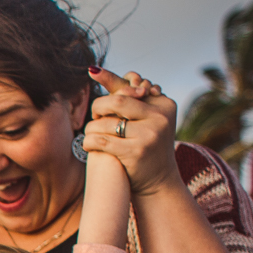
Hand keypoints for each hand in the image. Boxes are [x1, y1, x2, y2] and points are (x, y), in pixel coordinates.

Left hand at [80, 68, 179, 198]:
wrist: (158, 182)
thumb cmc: (148, 145)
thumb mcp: (146, 119)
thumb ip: (129, 95)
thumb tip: (105, 71)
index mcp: (165, 105)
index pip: (132, 87)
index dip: (111, 79)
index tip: (92, 71)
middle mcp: (160, 118)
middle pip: (117, 100)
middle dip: (99, 106)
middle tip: (95, 114)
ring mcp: (149, 135)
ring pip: (106, 121)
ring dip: (91, 128)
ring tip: (91, 133)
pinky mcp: (135, 152)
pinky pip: (101, 140)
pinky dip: (89, 141)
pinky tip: (87, 144)